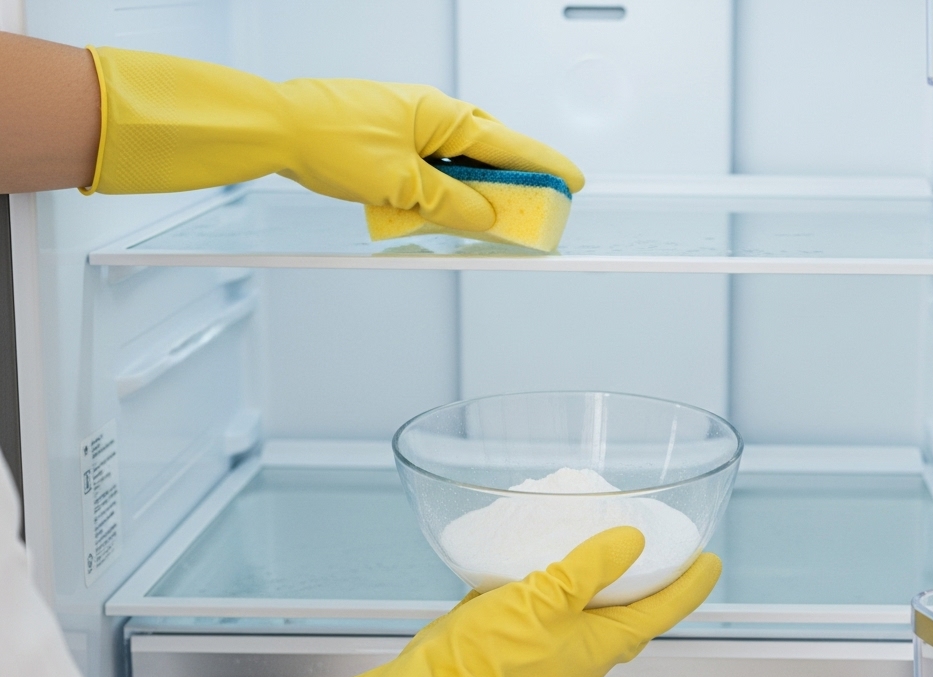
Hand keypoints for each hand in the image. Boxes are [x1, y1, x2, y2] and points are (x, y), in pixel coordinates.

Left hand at [87, 47, 582, 231]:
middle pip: (486, 153)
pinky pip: (427, 165)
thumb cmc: (328, 139)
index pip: (510, 145)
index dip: (545, 167)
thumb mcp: (401, 185)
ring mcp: (406, 122)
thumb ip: (451, 204)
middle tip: (532, 212)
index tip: (573, 182)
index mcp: (443, 116)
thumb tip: (486, 217)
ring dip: (468, 192)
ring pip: (455, 163)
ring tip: (480, 222)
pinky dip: (437, 188)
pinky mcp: (385, 136)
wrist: (273, 126)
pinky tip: (431, 210)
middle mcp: (429, 114)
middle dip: (510, 184)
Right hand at [241, 527, 720, 676]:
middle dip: (656, 577)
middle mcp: (584, 646)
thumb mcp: (545, 599)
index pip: (662, 610)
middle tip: (670, 544)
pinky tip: (553, 548)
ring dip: (610, 573)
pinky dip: (566, 573)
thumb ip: (590, 567)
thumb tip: (630, 541)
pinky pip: (557, 599)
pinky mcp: (523, 632)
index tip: (711, 560)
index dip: (691, 584)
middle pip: (635, 608)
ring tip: (616, 536)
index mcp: (601, 645)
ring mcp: (554, 641)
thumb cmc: (489, 658)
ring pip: (595, 602)